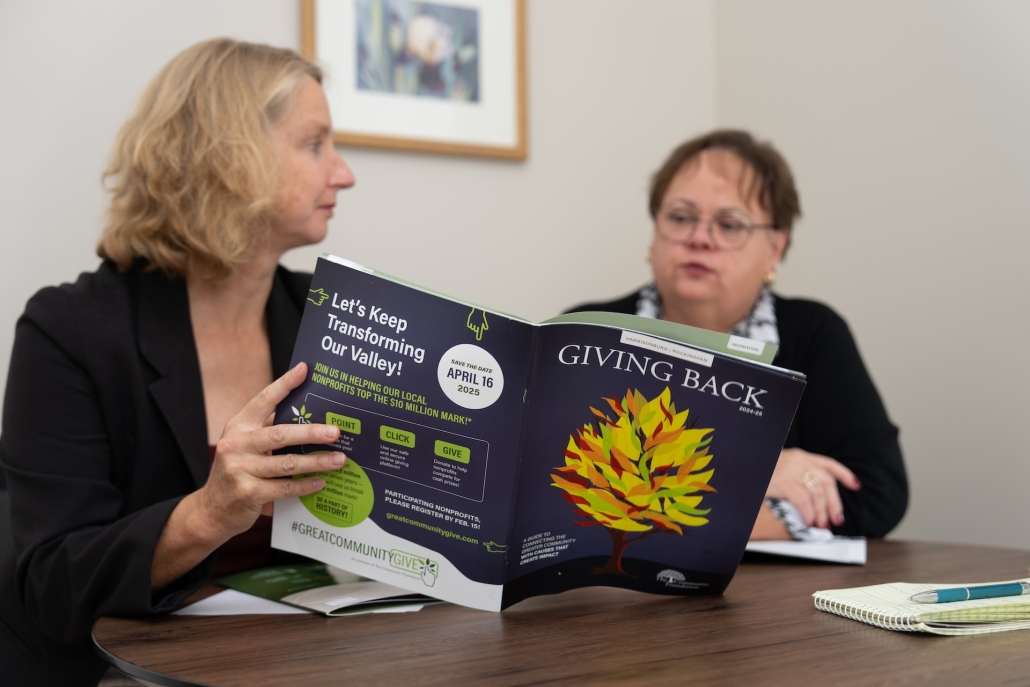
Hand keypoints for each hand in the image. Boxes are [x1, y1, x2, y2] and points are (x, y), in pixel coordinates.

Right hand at [195, 362, 346, 540]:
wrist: (211, 511)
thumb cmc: (237, 471)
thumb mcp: (245, 445)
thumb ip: (268, 430)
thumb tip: (309, 416)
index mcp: (238, 426)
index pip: (263, 400)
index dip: (284, 384)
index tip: (304, 370)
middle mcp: (236, 444)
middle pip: (280, 434)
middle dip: (311, 432)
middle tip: (335, 431)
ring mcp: (240, 469)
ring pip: (287, 463)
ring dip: (316, 462)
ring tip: (339, 460)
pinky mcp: (248, 493)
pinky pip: (284, 488)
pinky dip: (305, 485)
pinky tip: (321, 482)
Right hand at [766, 448, 860, 528]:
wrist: (740, 468)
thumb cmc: (758, 472)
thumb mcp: (779, 467)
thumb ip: (797, 474)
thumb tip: (816, 496)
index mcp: (800, 455)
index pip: (828, 463)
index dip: (844, 474)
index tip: (856, 486)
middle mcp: (798, 460)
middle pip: (827, 482)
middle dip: (835, 503)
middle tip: (837, 520)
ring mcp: (791, 470)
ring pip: (817, 494)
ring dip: (822, 512)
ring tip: (821, 525)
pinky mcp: (783, 481)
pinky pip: (803, 500)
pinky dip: (808, 513)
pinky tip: (807, 522)